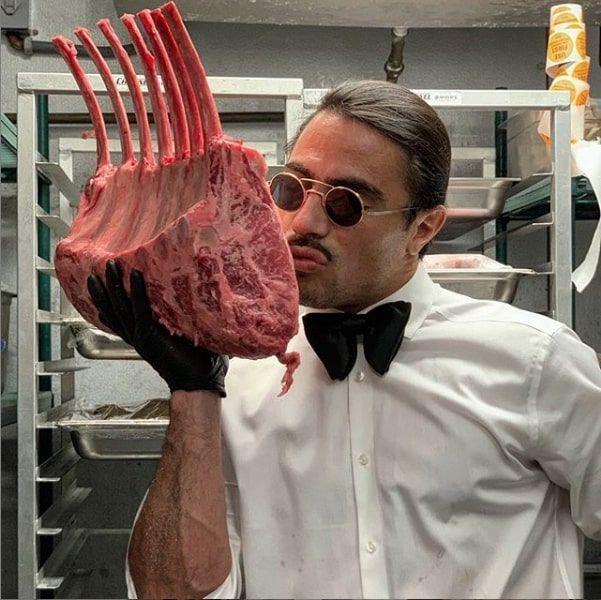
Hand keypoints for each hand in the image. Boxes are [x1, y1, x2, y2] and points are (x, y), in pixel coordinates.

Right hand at [87, 260, 227, 395]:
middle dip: (106, 288)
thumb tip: (213, 307)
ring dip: (115, 285)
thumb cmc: (201, 366)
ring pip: (121, 307)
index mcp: (145, 338)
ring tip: (109, 266)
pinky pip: (140, 309)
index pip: (119, 318)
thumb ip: (192, 322)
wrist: (200, 384)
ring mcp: (142, 337)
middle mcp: (138, 337)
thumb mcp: (190, 338)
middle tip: (99, 268)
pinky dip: (138, 291)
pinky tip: (136, 273)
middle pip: (114, 309)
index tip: (100, 287)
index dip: (107, 303)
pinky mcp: (150, 336)